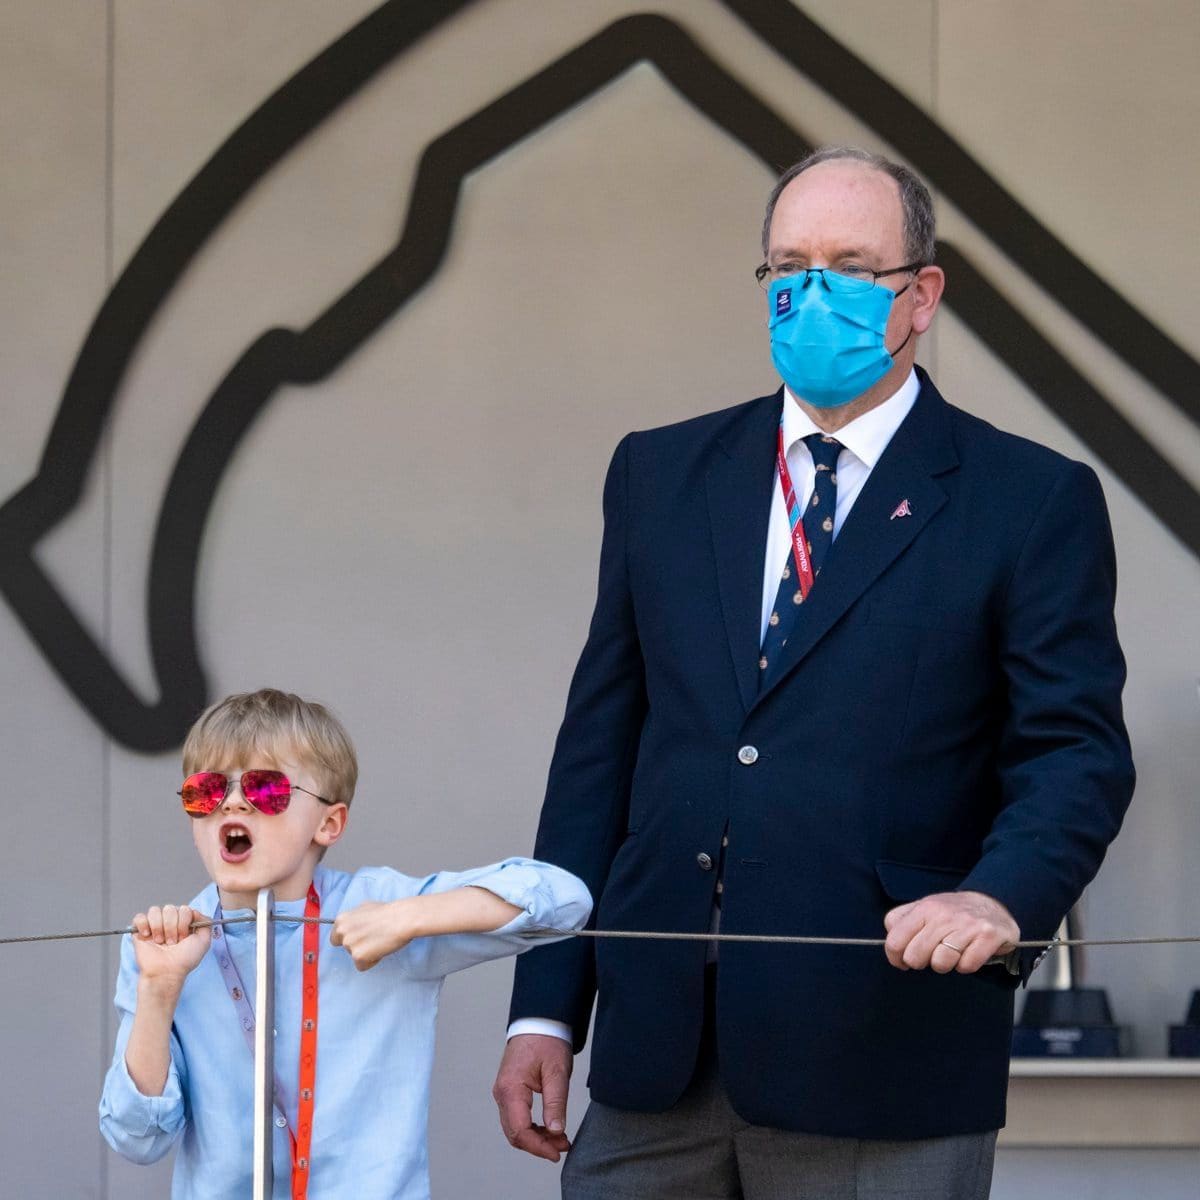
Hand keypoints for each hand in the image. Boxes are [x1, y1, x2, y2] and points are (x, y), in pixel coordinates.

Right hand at [131, 904, 210, 984]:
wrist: (166, 972)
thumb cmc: (184, 959)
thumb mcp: (204, 940)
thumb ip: (206, 922)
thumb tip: (195, 911)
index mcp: (183, 922)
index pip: (184, 909)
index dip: (184, 922)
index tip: (184, 938)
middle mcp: (168, 922)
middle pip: (170, 908)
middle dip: (172, 927)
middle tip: (172, 942)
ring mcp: (153, 926)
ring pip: (155, 910)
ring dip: (159, 927)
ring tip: (160, 942)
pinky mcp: (139, 932)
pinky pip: (139, 917)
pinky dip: (144, 925)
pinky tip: (147, 936)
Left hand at [330, 899, 413, 970]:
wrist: (402, 918)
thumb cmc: (388, 912)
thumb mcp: (366, 907)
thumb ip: (355, 918)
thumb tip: (354, 923)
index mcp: (341, 919)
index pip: (335, 937)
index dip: (349, 938)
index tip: (359, 938)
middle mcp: (342, 932)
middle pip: (345, 948)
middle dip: (357, 946)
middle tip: (372, 940)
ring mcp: (349, 944)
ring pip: (354, 957)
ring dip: (366, 954)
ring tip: (379, 942)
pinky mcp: (358, 956)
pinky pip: (362, 966)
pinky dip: (372, 961)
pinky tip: (381, 949)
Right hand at [493, 1034, 572, 1161]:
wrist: (538, 1020)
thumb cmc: (547, 1041)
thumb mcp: (557, 1071)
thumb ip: (555, 1102)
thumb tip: (556, 1131)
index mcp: (510, 1089)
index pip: (520, 1130)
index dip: (538, 1147)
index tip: (557, 1153)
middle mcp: (502, 1094)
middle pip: (514, 1133)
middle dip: (538, 1145)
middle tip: (563, 1146)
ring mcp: (504, 1093)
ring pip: (515, 1128)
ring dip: (536, 1138)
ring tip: (561, 1139)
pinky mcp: (510, 1091)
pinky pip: (517, 1118)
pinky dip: (532, 1128)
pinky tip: (550, 1128)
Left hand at [884, 890, 1018, 973]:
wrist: (994, 903)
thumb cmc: (952, 912)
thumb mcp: (924, 907)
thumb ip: (902, 920)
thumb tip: (889, 943)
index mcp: (924, 908)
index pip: (895, 940)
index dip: (895, 958)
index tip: (902, 961)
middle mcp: (944, 915)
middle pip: (915, 956)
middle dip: (921, 962)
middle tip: (931, 955)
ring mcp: (967, 925)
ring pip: (940, 963)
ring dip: (946, 964)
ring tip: (952, 952)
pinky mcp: (988, 936)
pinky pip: (967, 966)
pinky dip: (967, 965)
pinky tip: (970, 952)